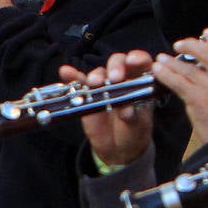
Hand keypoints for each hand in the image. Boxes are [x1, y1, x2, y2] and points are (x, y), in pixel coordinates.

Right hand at [61, 52, 155, 168]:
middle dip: (116, 66)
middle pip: (118, 62)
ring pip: (99, 72)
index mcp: (141, 82)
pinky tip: (66, 71)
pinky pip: (78, 83)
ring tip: (94, 83)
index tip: (134, 61)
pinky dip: (71, 77)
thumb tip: (127, 110)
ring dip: (96, 75)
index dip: (138, 58)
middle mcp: (122, 79)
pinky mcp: (87, 95)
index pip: (142, 63)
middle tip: (115, 78)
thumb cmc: (134, 131)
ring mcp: (103, 86)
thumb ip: (135, 116)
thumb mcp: (139, 126)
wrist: (118, 148)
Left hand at [154, 30, 207, 145]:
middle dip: (191, 45)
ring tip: (163, 59)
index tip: (206, 34)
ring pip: (188, 66)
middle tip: (180, 44)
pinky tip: (159, 70)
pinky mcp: (198, 98)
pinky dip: (166, 74)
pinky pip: (177, 81)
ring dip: (172, 61)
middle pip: (207, 52)